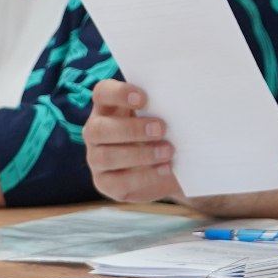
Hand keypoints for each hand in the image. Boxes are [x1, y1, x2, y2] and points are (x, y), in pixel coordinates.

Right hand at [82, 77, 181, 203]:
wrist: (168, 169)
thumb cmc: (163, 133)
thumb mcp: (162, 116)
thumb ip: (162, 106)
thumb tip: (181, 99)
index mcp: (108, 107)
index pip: (101, 93)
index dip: (118, 94)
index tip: (143, 98)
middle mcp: (96, 132)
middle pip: (98, 129)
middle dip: (132, 129)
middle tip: (162, 128)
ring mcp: (96, 159)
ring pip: (105, 157)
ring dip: (139, 154)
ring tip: (168, 152)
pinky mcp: (105, 183)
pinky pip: (117, 182)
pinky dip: (144, 176)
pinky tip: (164, 169)